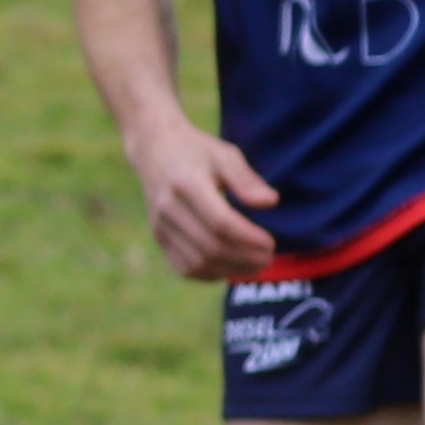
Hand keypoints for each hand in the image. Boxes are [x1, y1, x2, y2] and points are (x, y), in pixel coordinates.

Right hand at [126, 114, 285, 281]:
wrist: (154, 150)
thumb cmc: (197, 151)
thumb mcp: (224, 154)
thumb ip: (246, 179)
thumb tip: (270, 202)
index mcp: (185, 183)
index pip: (221, 223)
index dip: (249, 238)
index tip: (271, 242)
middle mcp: (168, 208)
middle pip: (210, 247)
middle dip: (245, 258)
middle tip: (269, 256)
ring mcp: (160, 225)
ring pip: (198, 263)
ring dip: (231, 269)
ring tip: (255, 264)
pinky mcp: (158, 237)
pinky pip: (185, 268)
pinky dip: (212, 274)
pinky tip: (231, 266)